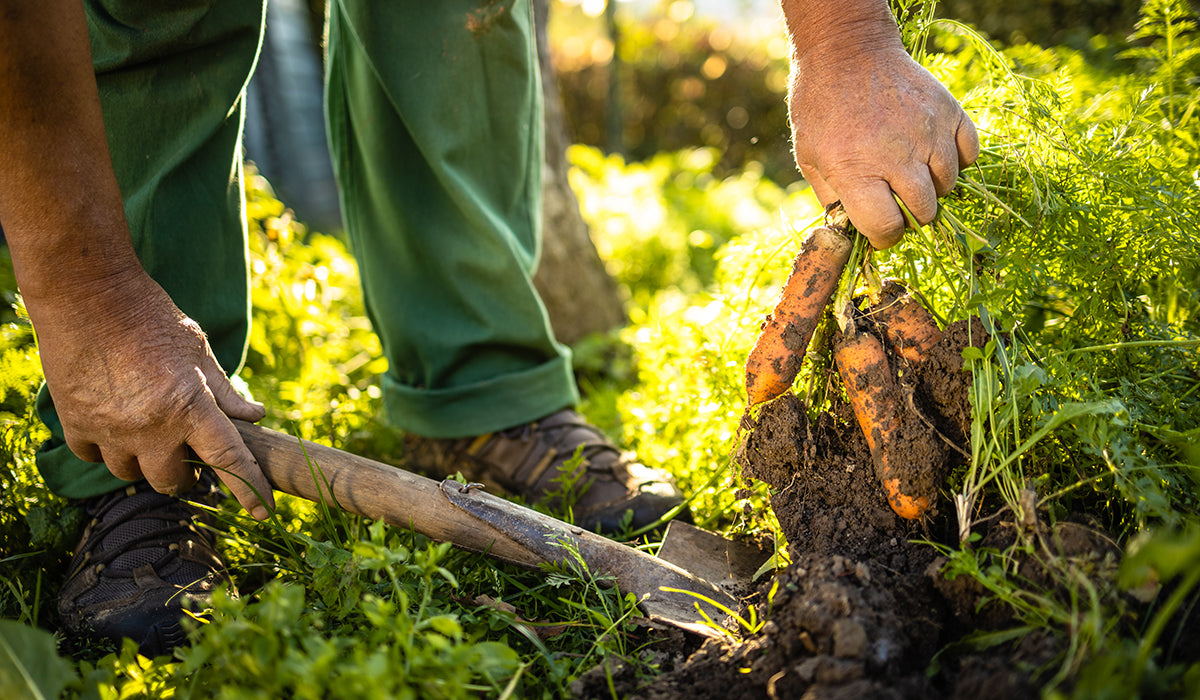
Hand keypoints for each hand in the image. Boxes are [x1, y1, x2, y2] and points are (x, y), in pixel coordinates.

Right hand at [27, 270, 274, 518]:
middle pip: (174, 481)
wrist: (89, 294)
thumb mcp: (198, 350)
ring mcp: (110, 429)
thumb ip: (226, 391)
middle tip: (191, 459)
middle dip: (187, 476)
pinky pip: (95, 457)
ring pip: (132, 474)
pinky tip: (116, 427)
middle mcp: (150, 426)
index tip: (263, 511)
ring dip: (146, 463)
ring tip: (151, 436)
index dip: (249, 488)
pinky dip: (108, 449)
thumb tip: (255, 417)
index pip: (229, 459)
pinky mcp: (76, 423)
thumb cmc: (151, 317)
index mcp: (190, 405)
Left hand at [789, 43, 978, 247]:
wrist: (847, 51)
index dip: (883, 236)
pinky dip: (956, 160)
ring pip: (949, 185)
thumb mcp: (809, 156)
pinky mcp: (949, 112)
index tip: (880, 230)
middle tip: (897, 201)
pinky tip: (933, 154)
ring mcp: (928, 133)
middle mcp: (897, 156)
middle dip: (910, 215)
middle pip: (924, 212)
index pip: (887, 228)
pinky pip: (969, 154)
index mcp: (857, 171)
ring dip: (932, 188)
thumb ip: (831, 198)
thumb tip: (851, 229)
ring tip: (911, 173)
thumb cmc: (821, 106)